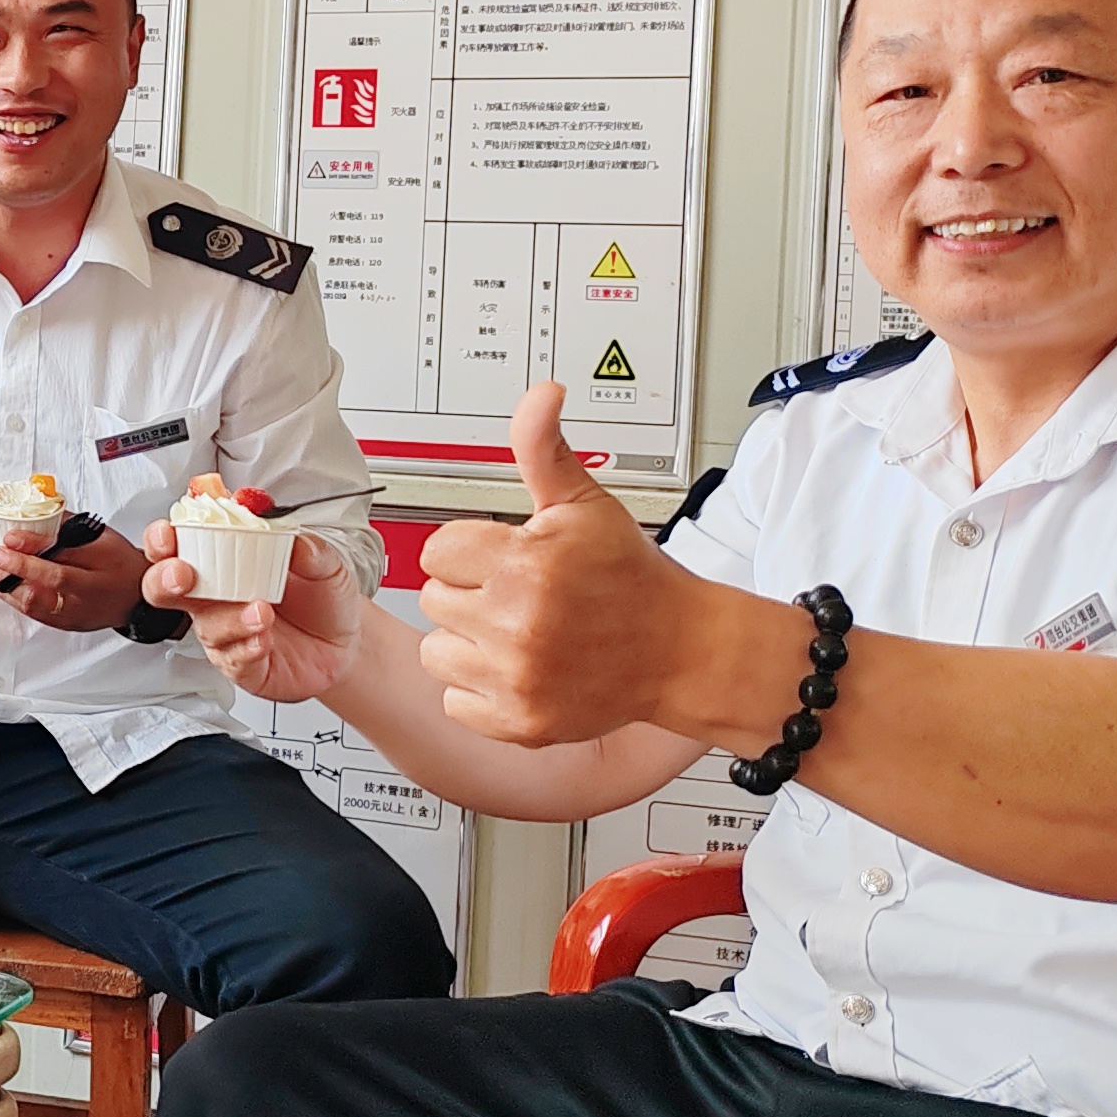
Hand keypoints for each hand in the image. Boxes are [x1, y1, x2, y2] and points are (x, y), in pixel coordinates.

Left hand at [0, 522, 147, 635]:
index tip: (9, 538)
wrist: (139, 597)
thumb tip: (35, 516)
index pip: (62, 562)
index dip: (31, 550)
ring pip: (36, 606)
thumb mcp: (101, 537)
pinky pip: (37, 615)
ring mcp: (76, 614)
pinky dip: (16, 599)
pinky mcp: (67, 624)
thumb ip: (68, 528)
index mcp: (101, 569)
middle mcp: (88, 597)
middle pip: (45, 589)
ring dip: (8, 586)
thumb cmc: (121, 563)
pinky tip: (4, 586)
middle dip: (14, 571)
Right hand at [142, 520, 362, 702]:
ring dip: (228, 617)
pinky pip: (231, 659)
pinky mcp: (240, 665)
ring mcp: (224, 632)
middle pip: (163, 589)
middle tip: (184, 575)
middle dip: (164, 579)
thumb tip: (286, 531)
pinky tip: (264, 638)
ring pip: (203, 626)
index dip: (163, 539)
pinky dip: (246, 647)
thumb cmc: (321, 600)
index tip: (170, 533)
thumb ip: (305, 545)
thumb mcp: (324, 563)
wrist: (346, 644)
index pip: (178, 546)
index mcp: (224, 562)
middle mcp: (215, 598)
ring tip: (262, 611)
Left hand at [416, 384, 687, 744]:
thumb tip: (541, 394)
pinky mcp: (518, 722)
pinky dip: (479, 691)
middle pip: (433, 598)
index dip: (473, 551)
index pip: (440, 550)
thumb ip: (544, 449)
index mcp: (527, 563)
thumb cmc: (632, 578)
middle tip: (521, 596)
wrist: (683, 651)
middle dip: (471, 592)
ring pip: (437, 650)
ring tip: (518, 633)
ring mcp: (517, 676)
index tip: (509, 558)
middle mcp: (518, 622)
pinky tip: (520, 670)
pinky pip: (455, 701)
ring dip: (467, 642)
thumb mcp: (587, 505)